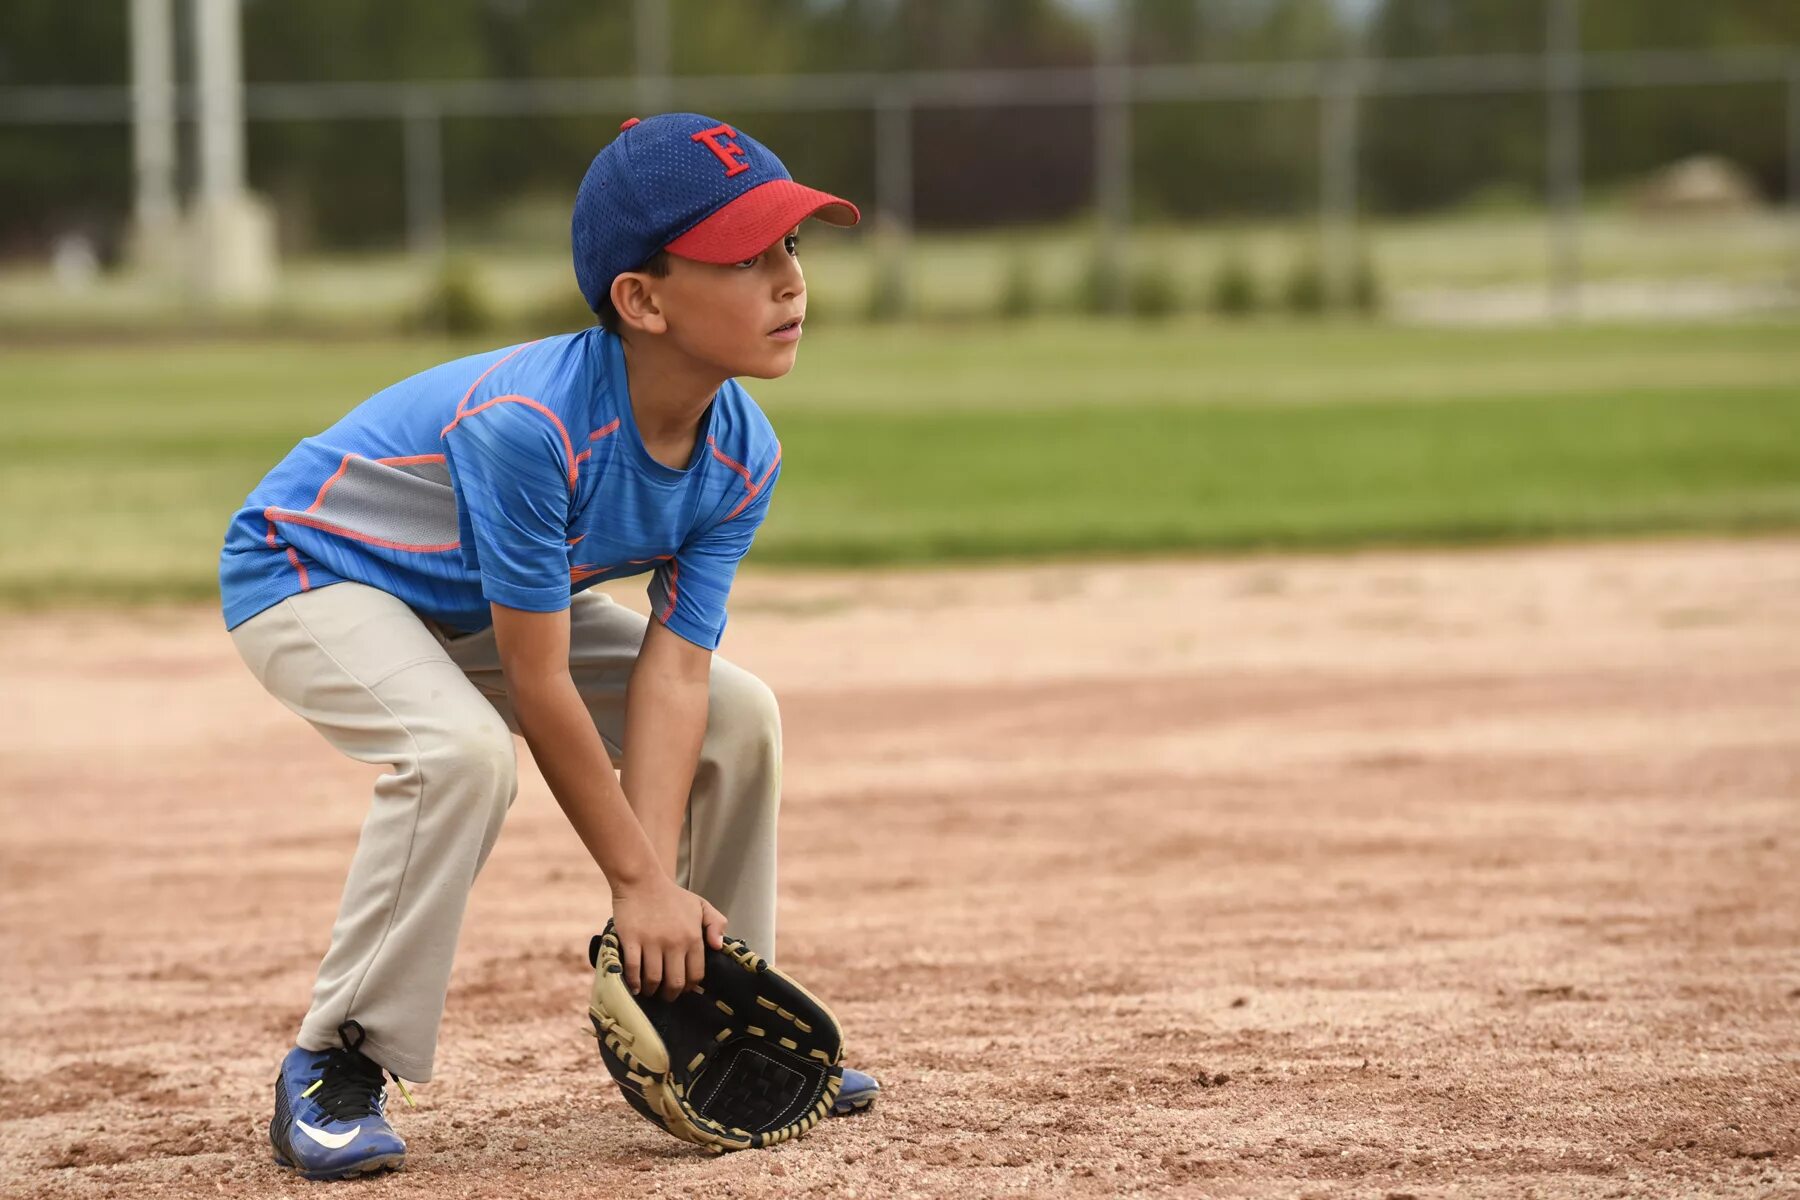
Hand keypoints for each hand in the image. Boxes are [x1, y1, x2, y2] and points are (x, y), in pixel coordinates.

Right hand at [609, 876, 727, 1001]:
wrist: (642, 881)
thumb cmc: (672, 896)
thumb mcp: (701, 905)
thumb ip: (716, 923)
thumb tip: (718, 947)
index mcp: (693, 937)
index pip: (696, 973)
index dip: (690, 986)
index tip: (684, 988)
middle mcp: (674, 943)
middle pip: (675, 981)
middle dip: (671, 994)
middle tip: (666, 995)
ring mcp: (652, 942)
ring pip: (654, 979)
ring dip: (652, 990)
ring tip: (650, 991)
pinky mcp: (631, 940)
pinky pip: (633, 969)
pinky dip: (634, 982)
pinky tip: (635, 986)